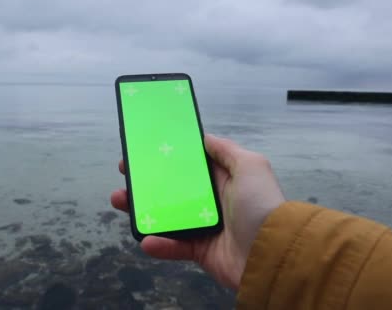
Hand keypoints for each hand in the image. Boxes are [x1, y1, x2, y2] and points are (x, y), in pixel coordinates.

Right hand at [110, 134, 285, 289]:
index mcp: (223, 179)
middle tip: (126, 174)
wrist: (272, 253)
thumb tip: (206, 137)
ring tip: (120, 201)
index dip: (167, 157)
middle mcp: (212, 201)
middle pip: (172, 188)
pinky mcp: (200, 250)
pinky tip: (146, 239)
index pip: (190, 165)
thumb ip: (227, 150)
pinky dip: (159, 244)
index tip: (145, 150)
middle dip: (147, 181)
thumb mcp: (251, 166)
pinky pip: (174, 246)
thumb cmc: (262, 205)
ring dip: (142, 210)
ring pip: (167, 215)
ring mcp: (204, 226)